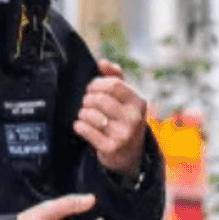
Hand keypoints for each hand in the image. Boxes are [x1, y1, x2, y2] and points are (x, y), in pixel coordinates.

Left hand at [75, 59, 149, 173]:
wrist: (131, 156)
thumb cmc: (124, 121)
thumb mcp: (126, 100)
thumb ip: (116, 78)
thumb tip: (103, 63)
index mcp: (138, 103)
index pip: (113, 84)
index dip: (96, 84)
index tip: (91, 89)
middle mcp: (134, 119)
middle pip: (99, 99)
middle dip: (87, 100)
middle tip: (87, 104)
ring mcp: (123, 134)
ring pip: (90, 114)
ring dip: (83, 114)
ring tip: (85, 116)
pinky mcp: (111, 148)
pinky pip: (86, 130)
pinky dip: (80, 126)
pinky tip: (81, 126)